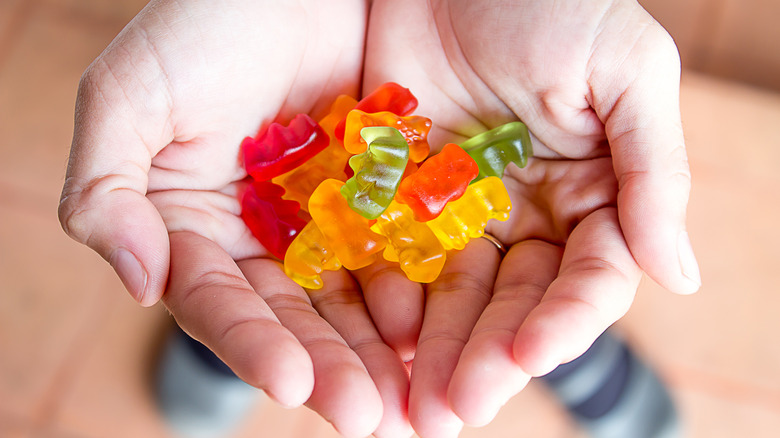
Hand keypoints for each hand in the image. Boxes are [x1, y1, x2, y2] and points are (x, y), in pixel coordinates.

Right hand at [58, 1, 413, 435]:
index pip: (221, 302)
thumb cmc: (206, 22)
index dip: (252, 345)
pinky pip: (404, 251)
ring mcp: (328, 221)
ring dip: (382, 352)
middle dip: (330, 370)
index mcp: (198, 228)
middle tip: (370, 418)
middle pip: (296, 319)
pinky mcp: (384, 197)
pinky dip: (422, 292)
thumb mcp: (131, 96)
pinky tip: (444, 330)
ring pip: (354, 300)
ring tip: (416, 399)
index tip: (292, 384)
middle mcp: (264, 238)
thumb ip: (109, 191)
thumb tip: (138, 285)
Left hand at [363, 0, 700, 434]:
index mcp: (590, 193)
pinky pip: (393, 256)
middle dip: (486, 355)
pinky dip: (385, 299)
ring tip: (412, 404)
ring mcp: (459, 209)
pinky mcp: (399, 194)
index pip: (586, 279)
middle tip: (454, 410)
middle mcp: (526, 213)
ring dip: (433, 349)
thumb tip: (679, 276)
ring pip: (451, 295)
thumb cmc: (552, 0)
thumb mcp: (623, 70)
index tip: (530, 354)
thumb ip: (653, 172)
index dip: (564, 321)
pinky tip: (371, 339)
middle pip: (512, 302)